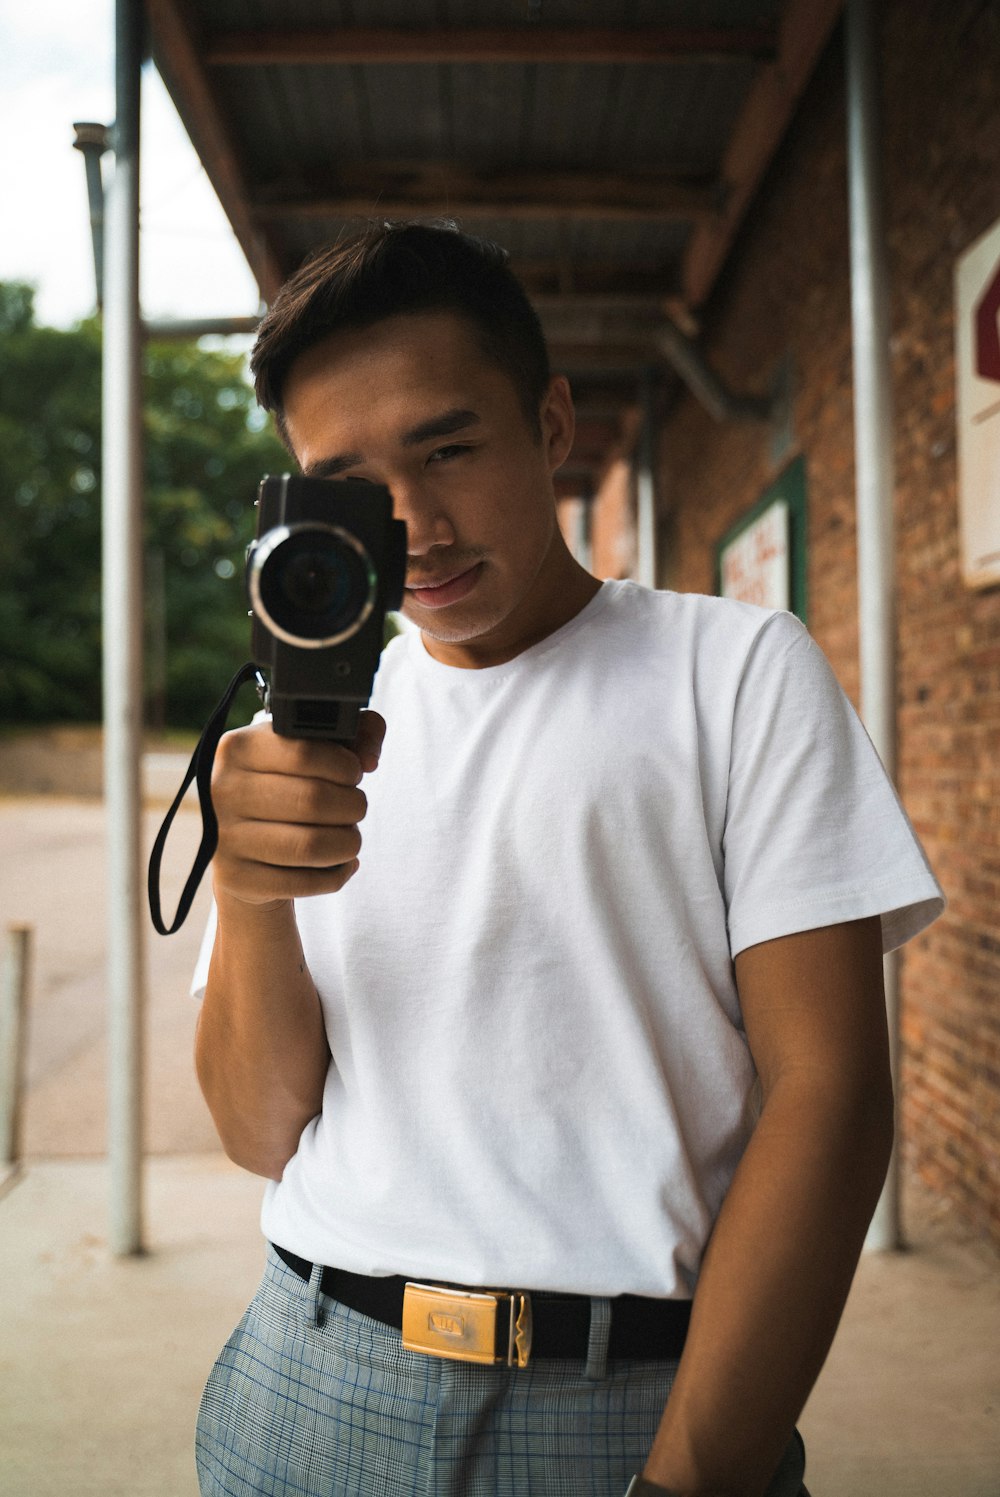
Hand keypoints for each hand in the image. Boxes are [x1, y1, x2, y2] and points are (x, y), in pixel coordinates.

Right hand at [210, 710, 385, 907]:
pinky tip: (341, 863)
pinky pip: (302, 883)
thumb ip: (355, 733)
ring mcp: (223, 838)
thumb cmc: (288, 784)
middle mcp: (222, 790)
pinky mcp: (235, 878)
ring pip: (310, 846)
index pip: (303, 752)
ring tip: (351, 837)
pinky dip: (336, 875)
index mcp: (237, 747)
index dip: (344, 765)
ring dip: (348, 843)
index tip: (354, 773)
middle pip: (312, 800)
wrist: (243, 839)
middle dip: (352, 806)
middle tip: (356, 807)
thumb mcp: (314, 748)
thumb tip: (370, 758)